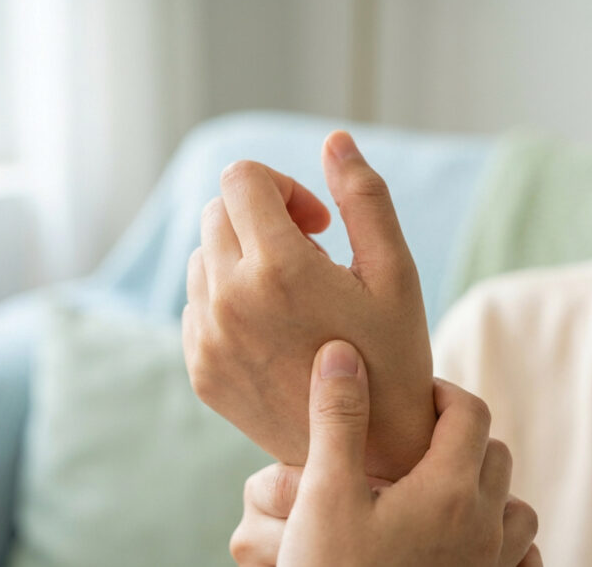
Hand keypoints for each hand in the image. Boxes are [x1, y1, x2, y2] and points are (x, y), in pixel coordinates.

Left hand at [183, 131, 435, 480]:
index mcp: (278, 267)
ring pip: (203, 256)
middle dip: (262, 218)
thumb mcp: (395, 272)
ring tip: (292, 298)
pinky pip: (196, 304)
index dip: (282, 186)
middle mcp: (229, 300)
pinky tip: (273, 331)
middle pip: (218, 211)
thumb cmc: (394, 356)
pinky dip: (227, 300)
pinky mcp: (199, 370)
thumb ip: (364, 197)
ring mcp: (207, 339)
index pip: (242, 177)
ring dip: (243, 258)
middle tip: (312, 258)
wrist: (370, 452)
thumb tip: (334, 139)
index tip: (317, 223)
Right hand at [230, 340, 542, 566]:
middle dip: (461, 438)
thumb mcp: (323, 495)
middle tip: (414, 445)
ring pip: (516, 509)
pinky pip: (523, 561)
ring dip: (488, 490)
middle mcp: (485, 528)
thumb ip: (338, 420)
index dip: (441, 394)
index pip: (470, 412)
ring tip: (440, 493)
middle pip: (496, 454)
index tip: (409, 400)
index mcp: (449, 491)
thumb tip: (342, 353)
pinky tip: (467, 546)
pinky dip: (505, 543)